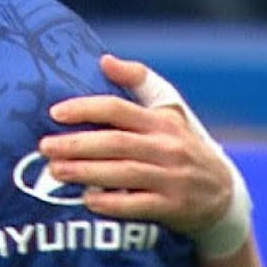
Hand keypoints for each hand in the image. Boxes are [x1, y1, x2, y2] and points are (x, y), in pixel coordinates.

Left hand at [40, 55, 232, 236]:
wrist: (222, 193)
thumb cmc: (178, 145)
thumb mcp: (167, 110)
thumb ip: (138, 82)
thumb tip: (104, 59)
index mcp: (161, 121)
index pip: (118, 109)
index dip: (86, 109)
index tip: (54, 113)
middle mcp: (168, 147)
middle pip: (116, 143)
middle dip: (77, 144)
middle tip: (44, 146)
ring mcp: (173, 178)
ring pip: (125, 173)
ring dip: (87, 172)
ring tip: (55, 170)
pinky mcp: (175, 207)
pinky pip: (140, 205)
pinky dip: (113, 203)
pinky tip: (87, 200)